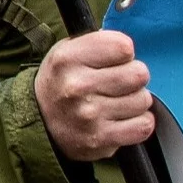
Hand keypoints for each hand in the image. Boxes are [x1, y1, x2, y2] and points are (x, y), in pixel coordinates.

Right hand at [34, 29, 152, 161]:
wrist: (40, 120)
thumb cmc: (63, 80)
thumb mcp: (68, 50)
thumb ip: (99, 43)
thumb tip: (132, 48)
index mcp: (68, 58)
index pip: (124, 47)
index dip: (123, 53)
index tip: (114, 61)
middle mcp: (76, 86)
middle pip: (138, 74)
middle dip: (133, 77)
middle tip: (118, 83)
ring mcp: (89, 116)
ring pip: (143, 100)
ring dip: (135, 101)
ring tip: (116, 102)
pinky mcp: (100, 139)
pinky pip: (143, 126)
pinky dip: (138, 122)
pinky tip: (123, 119)